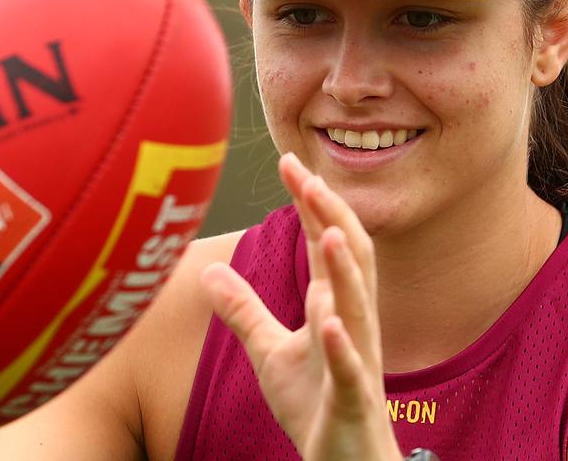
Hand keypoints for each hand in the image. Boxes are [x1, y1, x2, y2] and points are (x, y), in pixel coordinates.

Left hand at [201, 153, 401, 460]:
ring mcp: (356, 362)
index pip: (326, 243)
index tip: (290, 161)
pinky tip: (330, 324)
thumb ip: (244, 310)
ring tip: (327, 233)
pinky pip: (350, 371)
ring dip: (345, 271)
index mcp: (335, 307)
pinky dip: (342, 347)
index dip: (311, 204)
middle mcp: (352, 325)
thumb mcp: (270, 352)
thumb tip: (209, 271)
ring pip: (358, 308)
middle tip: (309, 176)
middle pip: (350, 260)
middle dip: (331, 217)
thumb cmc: (316, 406)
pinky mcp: (352, 401)